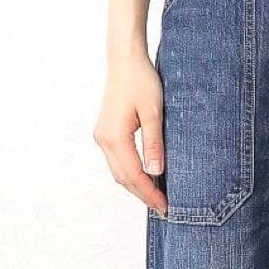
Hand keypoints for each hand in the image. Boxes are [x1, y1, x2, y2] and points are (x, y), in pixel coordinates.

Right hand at [94, 48, 168, 215]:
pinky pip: (118, 162)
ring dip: (137, 186)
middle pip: (124, 178)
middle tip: (164, 208)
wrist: (125, 60)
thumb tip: (155, 172)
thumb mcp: (154, 113)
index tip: (165, 207)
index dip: (150, 194)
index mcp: (114, 137)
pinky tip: (146, 178)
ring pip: (119, 172)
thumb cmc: (141, 81)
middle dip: (143, 195)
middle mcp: (104, 140)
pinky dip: (132, 174)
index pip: (134, 176)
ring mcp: (103, 137)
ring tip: (157, 197)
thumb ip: (154, 144)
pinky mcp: (106, 133)